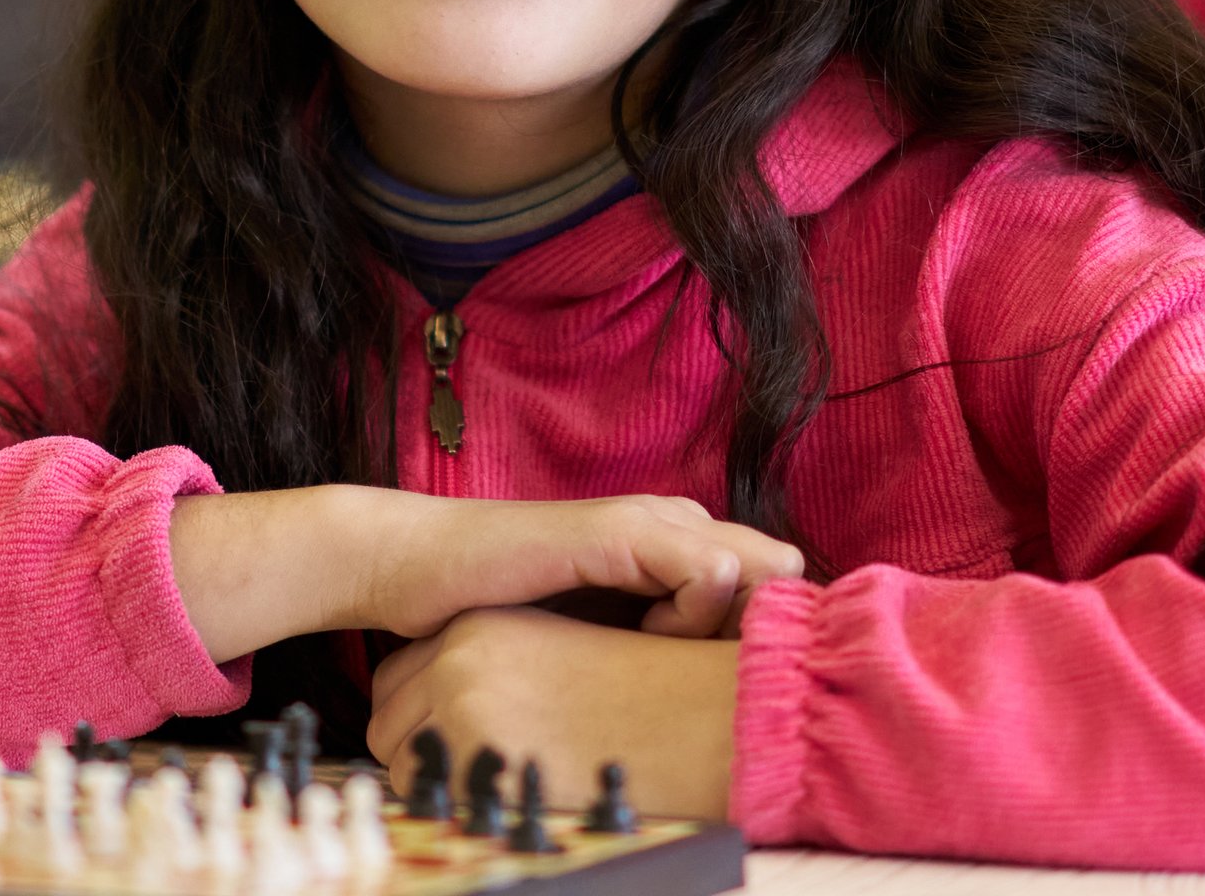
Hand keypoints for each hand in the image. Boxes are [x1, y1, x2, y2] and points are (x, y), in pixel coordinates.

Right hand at [359, 493, 802, 643]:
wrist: (416, 568)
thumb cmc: (500, 609)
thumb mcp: (600, 635)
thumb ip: (659, 638)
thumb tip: (726, 687)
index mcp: (674, 539)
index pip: (778, 580)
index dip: (767, 633)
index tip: (719, 676)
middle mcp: (675, 517)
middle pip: (788, 571)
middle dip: (765, 629)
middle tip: (704, 671)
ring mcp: (651, 518)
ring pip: (768, 567)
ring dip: (731, 627)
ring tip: (669, 655)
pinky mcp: (622, 530)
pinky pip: (715, 572)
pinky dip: (692, 618)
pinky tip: (640, 638)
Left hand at [368, 606, 738, 819]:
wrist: (701, 713)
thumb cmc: (642, 687)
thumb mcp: (560, 645)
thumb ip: (504, 660)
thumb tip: (457, 694)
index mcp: (481, 627)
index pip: (400, 673)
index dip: (417, 710)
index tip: (443, 732)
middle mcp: (461, 661)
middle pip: (388, 718)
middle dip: (415, 748)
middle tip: (458, 769)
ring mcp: (466, 711)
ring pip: (402, 763)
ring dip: (430, 783)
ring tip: (482, 789)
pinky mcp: (484, 762)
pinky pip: (431, 800)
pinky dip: (451, 810)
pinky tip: (496, 805)